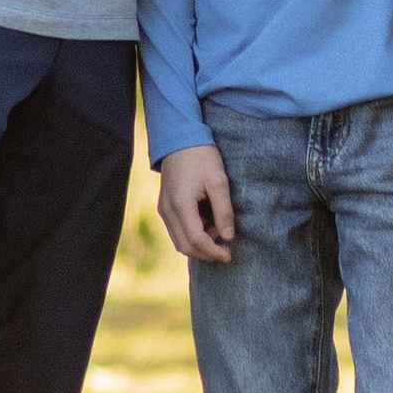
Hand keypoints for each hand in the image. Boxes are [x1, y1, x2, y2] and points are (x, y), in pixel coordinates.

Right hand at [156, 143, 236, 263]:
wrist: (179, 138)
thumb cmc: (201, 156)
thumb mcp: (218, 181)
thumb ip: (223, 210)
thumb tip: (228, 237)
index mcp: (181, 204)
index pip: (196, 240)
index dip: (213, 252)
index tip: (229, 254)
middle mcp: (167, 210)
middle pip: (184, 246)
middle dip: (206, 253)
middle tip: (225, 249)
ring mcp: (163, 209)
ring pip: (179, 240)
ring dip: (199, 244)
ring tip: (218, 231)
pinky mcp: (164, 206)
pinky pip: (176, 230)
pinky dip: (191, 234)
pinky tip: (207, 223)